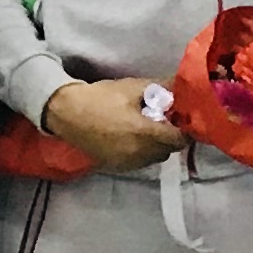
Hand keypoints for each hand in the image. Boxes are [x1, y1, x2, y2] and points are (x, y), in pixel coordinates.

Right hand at [44, 77, 176, 172]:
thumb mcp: (133, 87)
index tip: (184, 120)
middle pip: (169, 150)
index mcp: (145, 133)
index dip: (185, 130)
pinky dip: (144, 152)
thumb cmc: (101, 97)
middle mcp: (139, 153)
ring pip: (155, 158)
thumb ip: (161, 89)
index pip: (179, 140)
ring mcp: (127, 163)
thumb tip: (181, 86)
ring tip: (150, 129)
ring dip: (158, 145)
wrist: (67, 113)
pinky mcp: (117, 166)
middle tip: (167, 121)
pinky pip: (140, 162)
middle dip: (171, 137)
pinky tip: (135, 137)